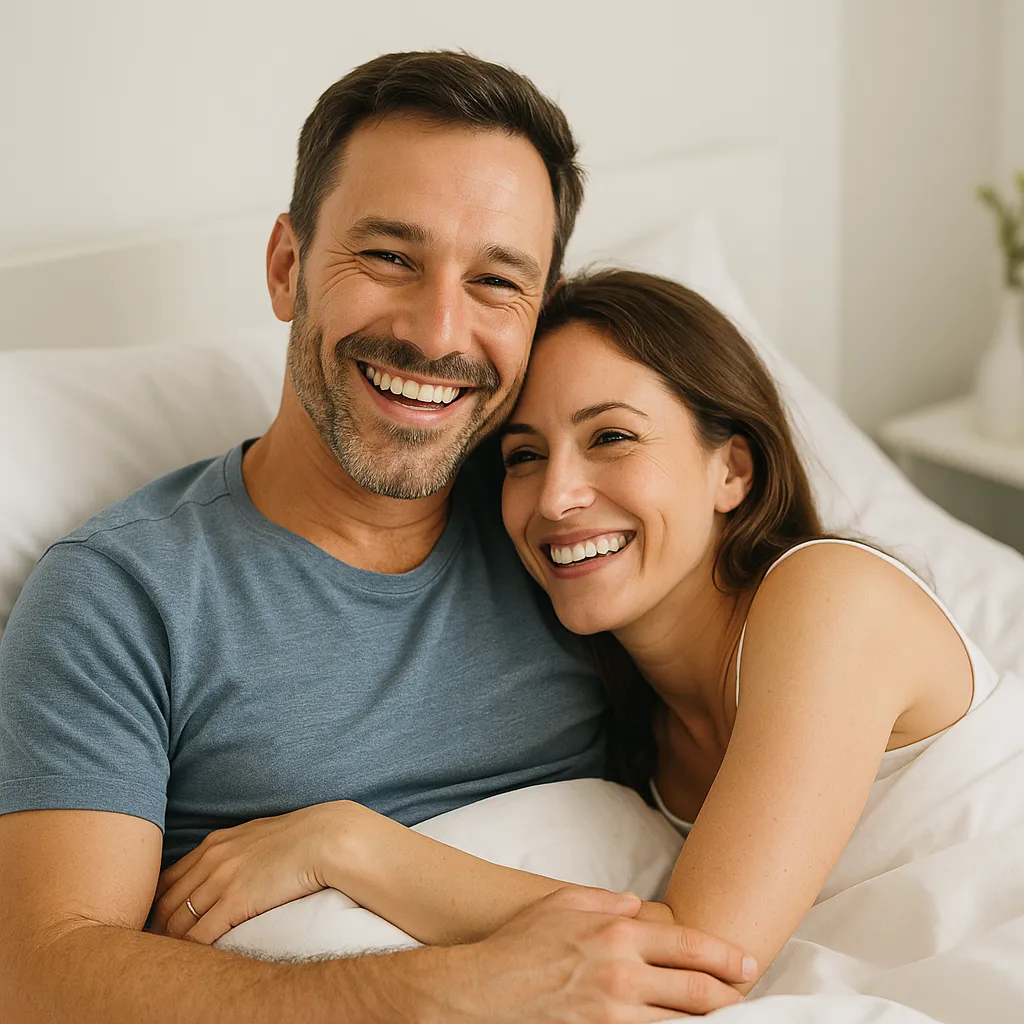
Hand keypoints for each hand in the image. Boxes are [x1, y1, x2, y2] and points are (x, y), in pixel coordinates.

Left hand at [149, 800, 354, 942]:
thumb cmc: (299, 838)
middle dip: (156, 928)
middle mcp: (211, 860)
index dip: (158, 904)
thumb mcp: (257, 835)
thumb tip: (231, 868)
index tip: (157, 922)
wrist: (324, 839)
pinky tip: (192, 962)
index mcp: (215, 844)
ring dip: (170, 944)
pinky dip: (191, 951)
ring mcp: (221, 880)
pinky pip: (200, 934)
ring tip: (169, 962)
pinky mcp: (235, 901)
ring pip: (178, 922)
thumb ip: (235, 850)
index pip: (169, 878)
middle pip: (168, 902)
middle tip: (155, 950)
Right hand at [420, 887, 754, 1021]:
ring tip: (725, 1023)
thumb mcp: (560, 903)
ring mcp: (614, 1016)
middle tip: (747, 999)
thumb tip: (636, 905)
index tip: (747, 965)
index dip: (726, 957)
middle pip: (698, 992)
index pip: (690, 946)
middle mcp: (623, 974)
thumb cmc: (518, 944)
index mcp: (617, 933)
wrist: (479, 993)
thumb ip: (605, 900)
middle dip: (731, 998)